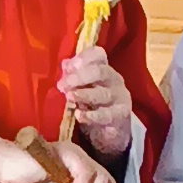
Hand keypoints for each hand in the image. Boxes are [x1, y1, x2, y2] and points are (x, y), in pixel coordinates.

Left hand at [56, 39, 133, 157]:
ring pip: (102, 93)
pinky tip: (79, 115)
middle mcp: (114, 79)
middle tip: (62, 85)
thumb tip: (65, 64)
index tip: (67, 66)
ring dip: (84, 94)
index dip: (83, 58)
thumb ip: (74, 76)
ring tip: (69, 96)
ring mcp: (119, 97)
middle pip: (100, 72)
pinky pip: (106, 115)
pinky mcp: (120, 115)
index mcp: (104, 68)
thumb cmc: (94, 102)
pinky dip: (91, 116)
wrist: (112, 127)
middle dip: (79, 77)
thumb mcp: (83, 88)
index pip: (98, 55)